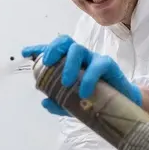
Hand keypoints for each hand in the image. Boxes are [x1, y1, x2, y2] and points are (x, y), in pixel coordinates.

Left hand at [22, 35, 142, 115]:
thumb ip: (59, 104)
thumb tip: (45, 102)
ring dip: (68, 64)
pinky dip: (88, 78)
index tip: (25, 52)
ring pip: (78, 49)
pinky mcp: (108, 65)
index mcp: (70, 64)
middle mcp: (80, 58)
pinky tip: (84, 92)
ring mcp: (94, 59)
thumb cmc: (96, 101)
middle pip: (65, 42)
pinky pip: (97, 66)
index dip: (38, 49)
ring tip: (64, 82)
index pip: (54, 52)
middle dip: (53, 49)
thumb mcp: (74, 106)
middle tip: (47, 63)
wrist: (122, 107)